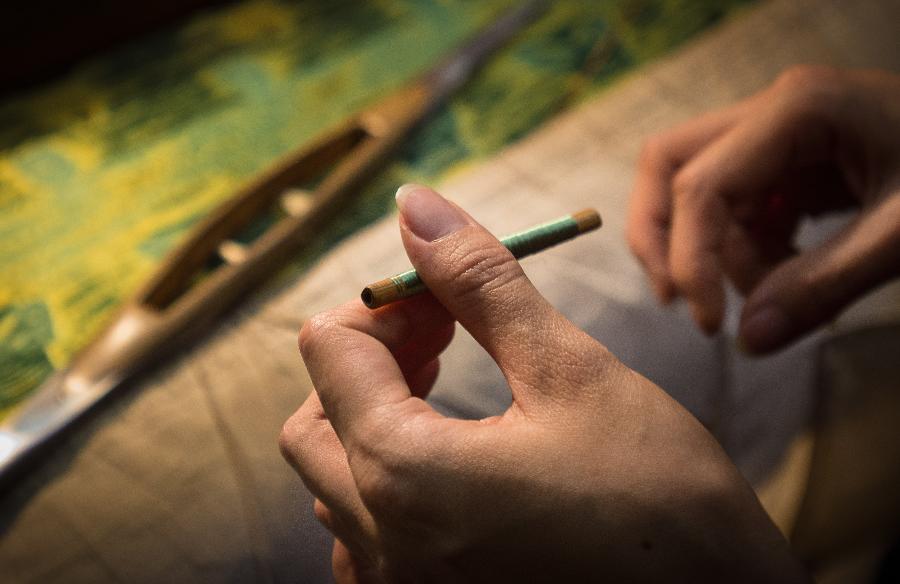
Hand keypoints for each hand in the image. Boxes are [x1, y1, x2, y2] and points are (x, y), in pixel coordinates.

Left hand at [280, 186, 806, 582]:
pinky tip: (453, 465)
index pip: (331, 351)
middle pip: (313, 422)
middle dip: (369, 360)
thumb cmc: (664, 502)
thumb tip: (415, 206)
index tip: (449, 295)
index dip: (388, 302)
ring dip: (374, 417)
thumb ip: (480, 285)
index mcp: (402, 474)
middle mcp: (381, 544)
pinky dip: (389, 482)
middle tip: (444, 335)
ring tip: (450, 389)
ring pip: (334, 483)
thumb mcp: (571, 372)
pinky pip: (367, 537)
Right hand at [628, 66, 899, 353]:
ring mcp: (780, 136)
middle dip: (661, 236)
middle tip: (679, 300)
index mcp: (798, 110)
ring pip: (696, 190)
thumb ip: (824, 287)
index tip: (709, 324)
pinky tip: (787, 276)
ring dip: (716, 253)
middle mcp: (774, 113)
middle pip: (670, 163)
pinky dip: (746, 251)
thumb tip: (748, 342)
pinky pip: (737, 208)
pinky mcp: (792, 165)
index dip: (691, 259)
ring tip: (772, 294)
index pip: (699, 186)